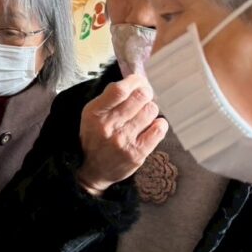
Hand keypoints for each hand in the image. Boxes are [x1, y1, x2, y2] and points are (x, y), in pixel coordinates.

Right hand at [76, 74, 167, 195]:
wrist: (92, 171)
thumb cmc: (95, 137)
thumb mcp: (91, 115)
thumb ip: (109, 98)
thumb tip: (133, 81)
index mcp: (95, 113)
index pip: (119, 90)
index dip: (134, 81)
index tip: (138, 81)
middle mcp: (108, 126)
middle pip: (140, 97)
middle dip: (146, 93)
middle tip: (144, 97)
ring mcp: (123, 141)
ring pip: (151, 111)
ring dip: (150, 110)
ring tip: (144, 115)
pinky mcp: (137, 153)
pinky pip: (158, 130)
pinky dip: (159, 124)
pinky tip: (153, 126)